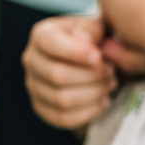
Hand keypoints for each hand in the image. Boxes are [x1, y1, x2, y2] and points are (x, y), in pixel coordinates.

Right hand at [23, 15, 115, 129]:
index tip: (98, 57)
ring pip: (62, 99)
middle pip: (57, 75)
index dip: (75, 52)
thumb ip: (91, 29)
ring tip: (110, 84)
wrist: (96, 60)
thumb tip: (83, 40)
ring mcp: (34, 86)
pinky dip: (89, 111)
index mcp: (42, 34)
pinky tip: (103, 100)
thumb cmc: (96, 40)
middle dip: (91, 76)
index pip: (49, 43)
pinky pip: (64, 118)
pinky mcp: (43, 109)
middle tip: (112, 72)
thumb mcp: (97, 26)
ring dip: (93, 93)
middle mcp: (32, 60)